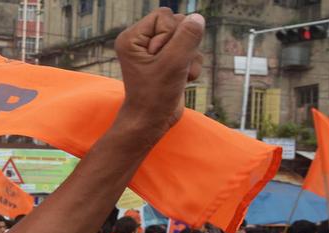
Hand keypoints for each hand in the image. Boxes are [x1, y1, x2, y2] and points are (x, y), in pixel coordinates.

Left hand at [114, 8, 204, 140]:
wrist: (152, 121)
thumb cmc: (155, 95)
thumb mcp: (173, 62)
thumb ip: (187, 36)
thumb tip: (197, 17)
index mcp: (132, 37)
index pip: (164, 15)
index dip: (170, 35)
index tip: (159, 58)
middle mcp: (142, 42)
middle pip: (178, 24)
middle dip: (182, 47)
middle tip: (168, 67)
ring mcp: (156, 52)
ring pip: (187, 39)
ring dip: (189, 59)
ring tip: (176, 75)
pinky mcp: (168, 61)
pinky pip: (190, 52)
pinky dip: (191, 67)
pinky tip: (181, 80)